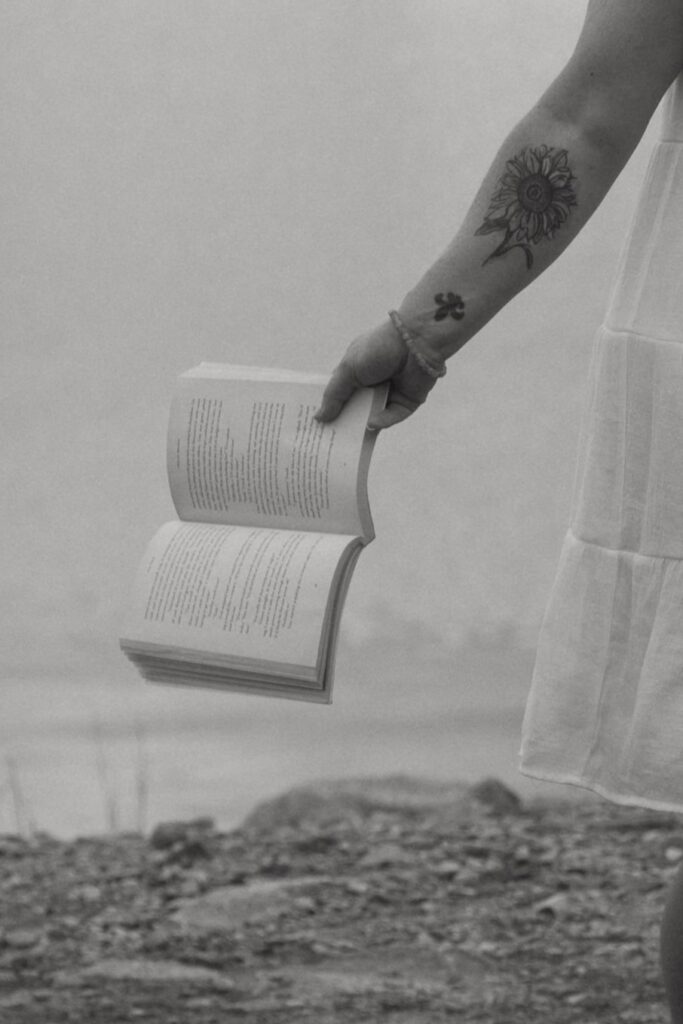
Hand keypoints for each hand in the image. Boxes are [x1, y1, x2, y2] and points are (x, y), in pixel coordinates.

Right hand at [314, 320, 437, 429]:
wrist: (415, 340)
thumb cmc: (379, 347)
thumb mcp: (348, 369)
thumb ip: (334, 395)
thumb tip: (318, 418)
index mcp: (358, 370)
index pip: (340, 393)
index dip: (329, 407)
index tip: (315, 423)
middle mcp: (374, 382)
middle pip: (357, 408)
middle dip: (345, 421)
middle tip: (328, 439)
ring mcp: (391, 392)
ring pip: (375, 415)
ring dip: (363, 425)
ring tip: (348, 441)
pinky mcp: (408, 401)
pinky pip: (393, 415)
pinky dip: (383, 420)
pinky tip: (372, 424)